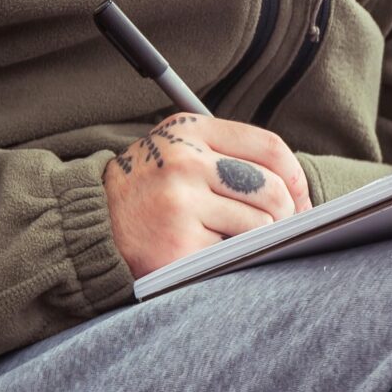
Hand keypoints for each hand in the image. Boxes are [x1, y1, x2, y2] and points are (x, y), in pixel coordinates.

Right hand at [103, 113, 311, 277]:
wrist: (89, 226)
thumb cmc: (148, 193)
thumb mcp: (176, 153)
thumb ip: (226, 156)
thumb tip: (297, 192)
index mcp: (188, 131)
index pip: (269, 147)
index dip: (296, 178)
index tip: (302, 200)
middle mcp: (184, 160)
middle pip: (271, 189)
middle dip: (286, 217)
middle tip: (281, 232)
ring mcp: (180, 202)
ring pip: (259, 225)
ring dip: (260, 242)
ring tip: (241, 244)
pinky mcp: (178, 243)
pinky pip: (233, 254)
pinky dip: (232, 260)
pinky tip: (214, 257)